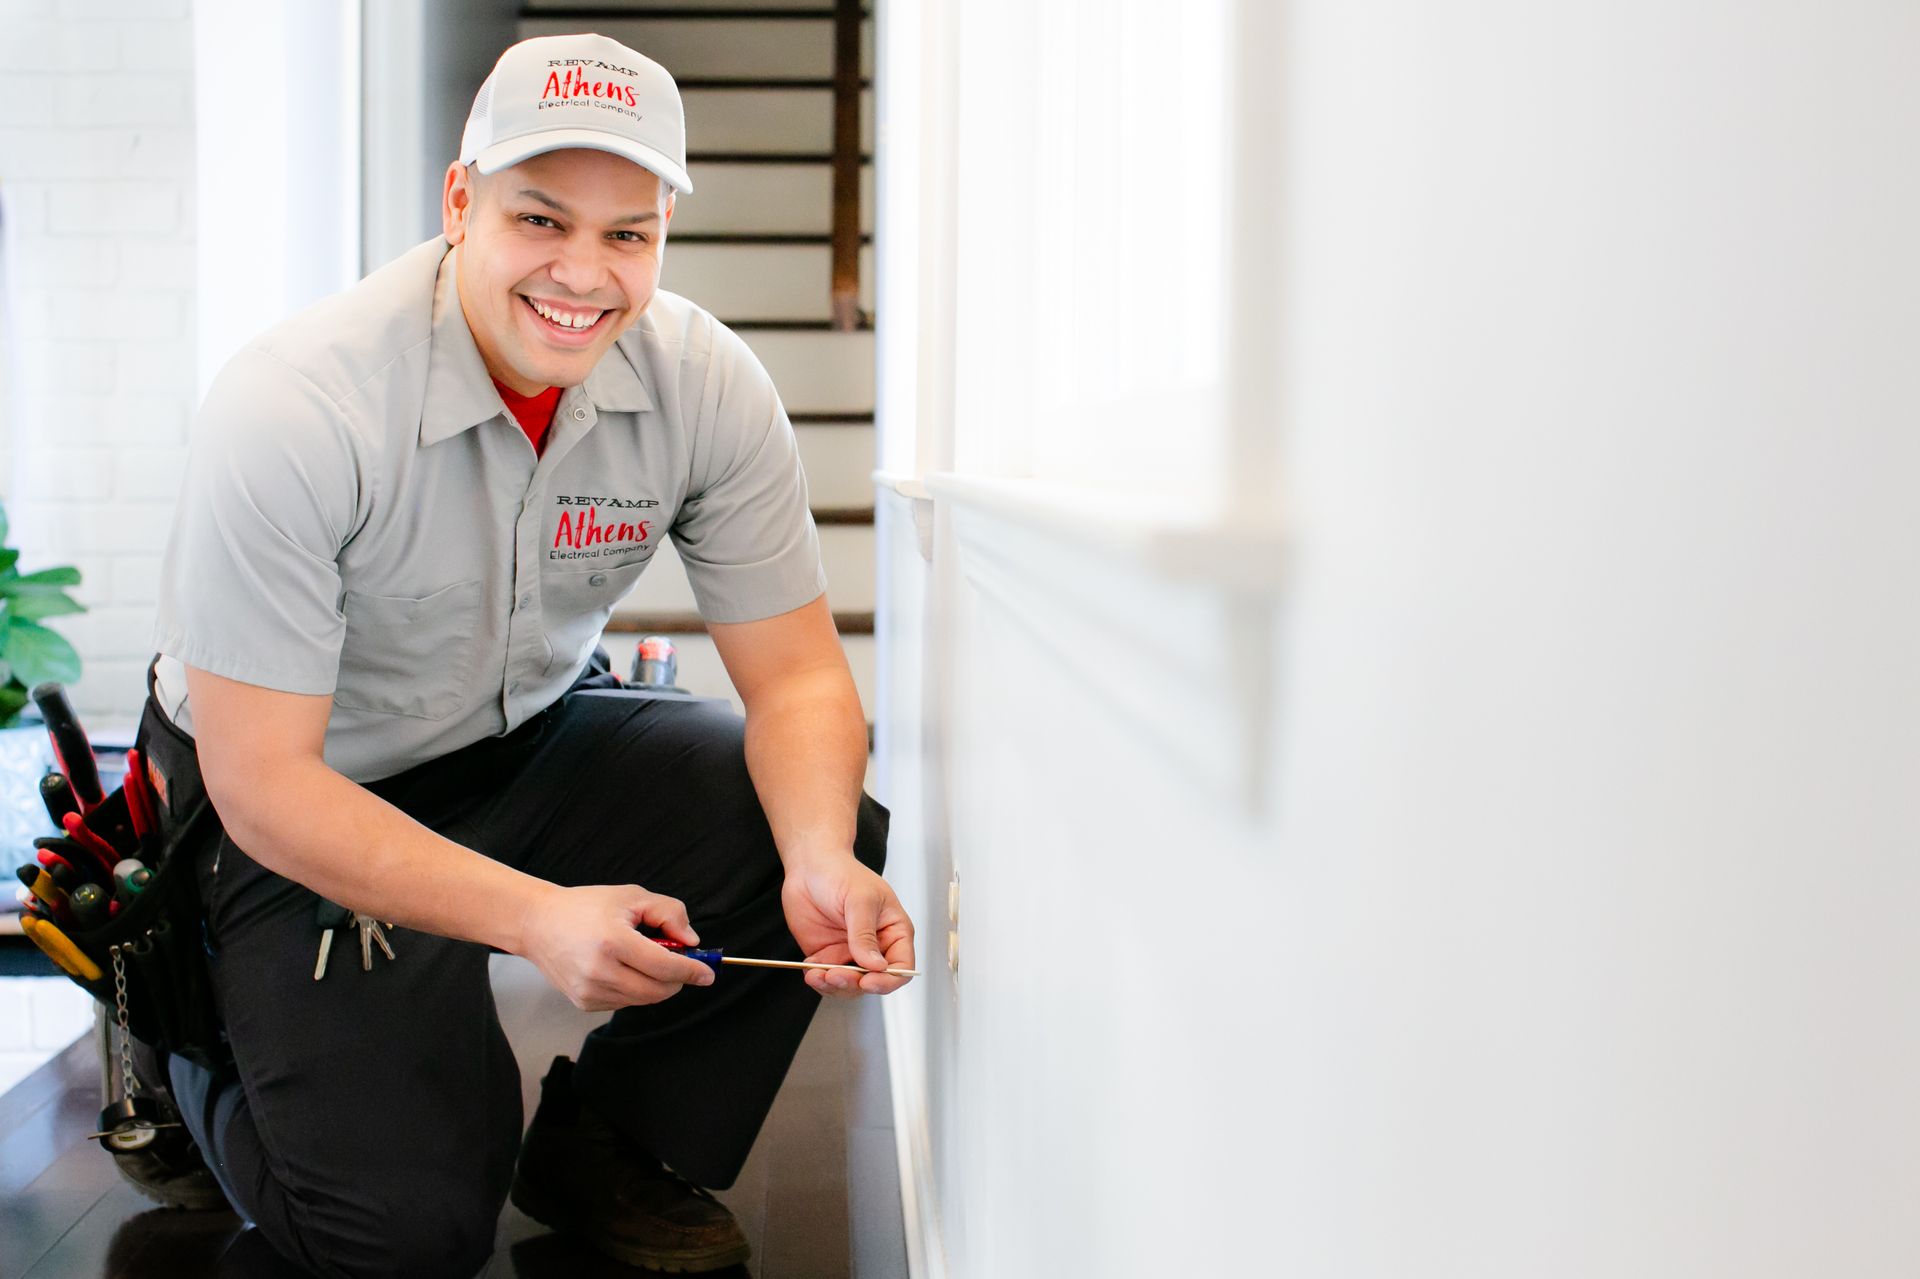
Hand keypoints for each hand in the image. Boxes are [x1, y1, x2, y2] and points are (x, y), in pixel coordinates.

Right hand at [519, 883, 714, 1011]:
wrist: (538, 924)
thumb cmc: (586, 906)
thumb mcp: (631, 896)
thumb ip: (668, 913)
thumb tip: (691, 941)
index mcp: (613, 941)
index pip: (664, 967)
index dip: (691, 971)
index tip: (708, 973)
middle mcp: (599, 972)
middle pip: (657, 991)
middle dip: (677, 979)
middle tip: (681, 962)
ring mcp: (589, 991)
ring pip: (643, 999)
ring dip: (656, 984)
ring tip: (644, 958)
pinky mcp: (584, 1003)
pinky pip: (624, 1002)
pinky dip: (635, 989)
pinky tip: (623, 967)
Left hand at [781, 853, 916, 998]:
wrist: (809, 866)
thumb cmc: (841, 872)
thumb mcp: (859, 900)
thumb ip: (865, 934)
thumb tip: (876, 965)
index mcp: (893, 931)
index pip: (901, 966)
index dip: (888, 979)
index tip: (869, 980)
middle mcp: (874, 947)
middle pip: (874, 981)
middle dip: (855, 984)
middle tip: (836, 974)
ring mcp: (850, 952)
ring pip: (850, 985)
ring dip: (834, 986)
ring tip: (819, 974)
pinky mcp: (828, 955)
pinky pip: (827, 979)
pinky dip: (819, 980)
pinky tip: (811, 970)